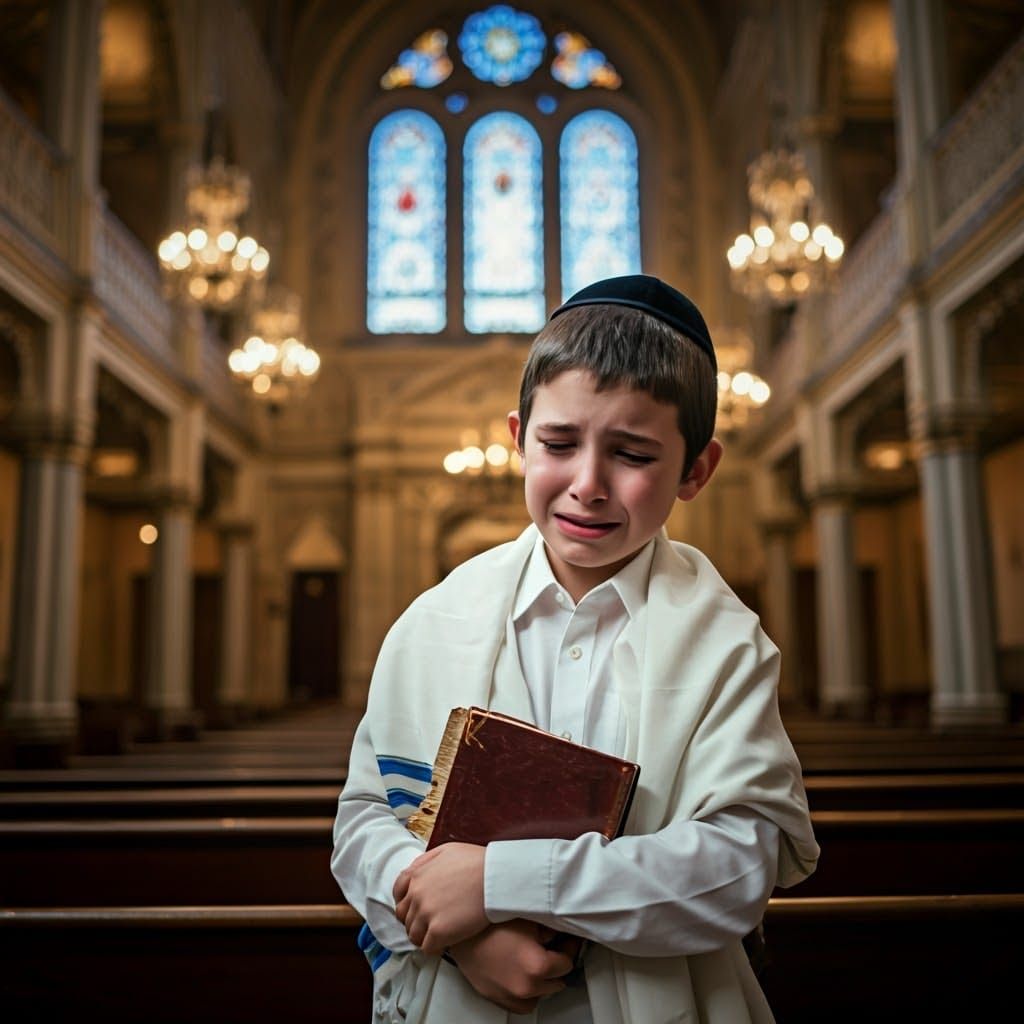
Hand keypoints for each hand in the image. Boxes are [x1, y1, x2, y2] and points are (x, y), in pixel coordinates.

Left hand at [393, 843, 487, 953]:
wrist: (495, 877)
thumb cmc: (476, 862)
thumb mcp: (446, 850)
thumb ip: (426, 861)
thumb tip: (416, 871)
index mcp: (417, 875)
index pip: (398, 894)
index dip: (406, 903)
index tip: (414, 909)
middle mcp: (416, 895)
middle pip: (404, 916)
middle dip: (414, 920)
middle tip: (428, 924)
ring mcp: (426, 914)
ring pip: (413, 935)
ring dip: (423, 936)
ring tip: (437, 936)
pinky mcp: (438, 932)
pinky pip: (427, 948)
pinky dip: (434, 948)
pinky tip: (445, 944)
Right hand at [447, 920, 577, 1014]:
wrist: (457, 931)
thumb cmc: (488, 922)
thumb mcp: (527, 918)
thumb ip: (551, 927)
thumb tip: (564, 931)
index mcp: (537, 966)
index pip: (568, 962)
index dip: (570, 947)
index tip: (568, 939)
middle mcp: (526, 987)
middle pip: (556, 981)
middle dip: (557, 963)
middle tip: (554, 946)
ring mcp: (509, 996)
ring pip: (540, 995)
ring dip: (542, 980)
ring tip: (536, 959)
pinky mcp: (496, 998)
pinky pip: (521, 1002)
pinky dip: (526, 991)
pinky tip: (522, 971)